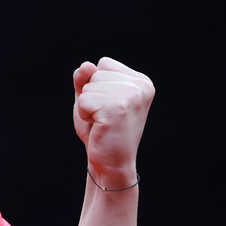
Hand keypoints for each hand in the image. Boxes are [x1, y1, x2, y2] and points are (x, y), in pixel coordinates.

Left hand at [73, 57, 154, 186]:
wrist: (110, 162)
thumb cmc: (101, 129)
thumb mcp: (91, 97)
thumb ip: (85, 78)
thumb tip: (86, 65)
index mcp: (141, 81)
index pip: (103, 63)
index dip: (96, 84)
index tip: (108, 105)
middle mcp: (141, 86)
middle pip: (95, 72)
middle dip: (91, 94)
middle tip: (104, 116)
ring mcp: (131, 96)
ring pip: (88, 86)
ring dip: (87, 105)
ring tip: (102, 121)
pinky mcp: (118, 108)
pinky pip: (83, 100)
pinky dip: (83, 114)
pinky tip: (99, 126)